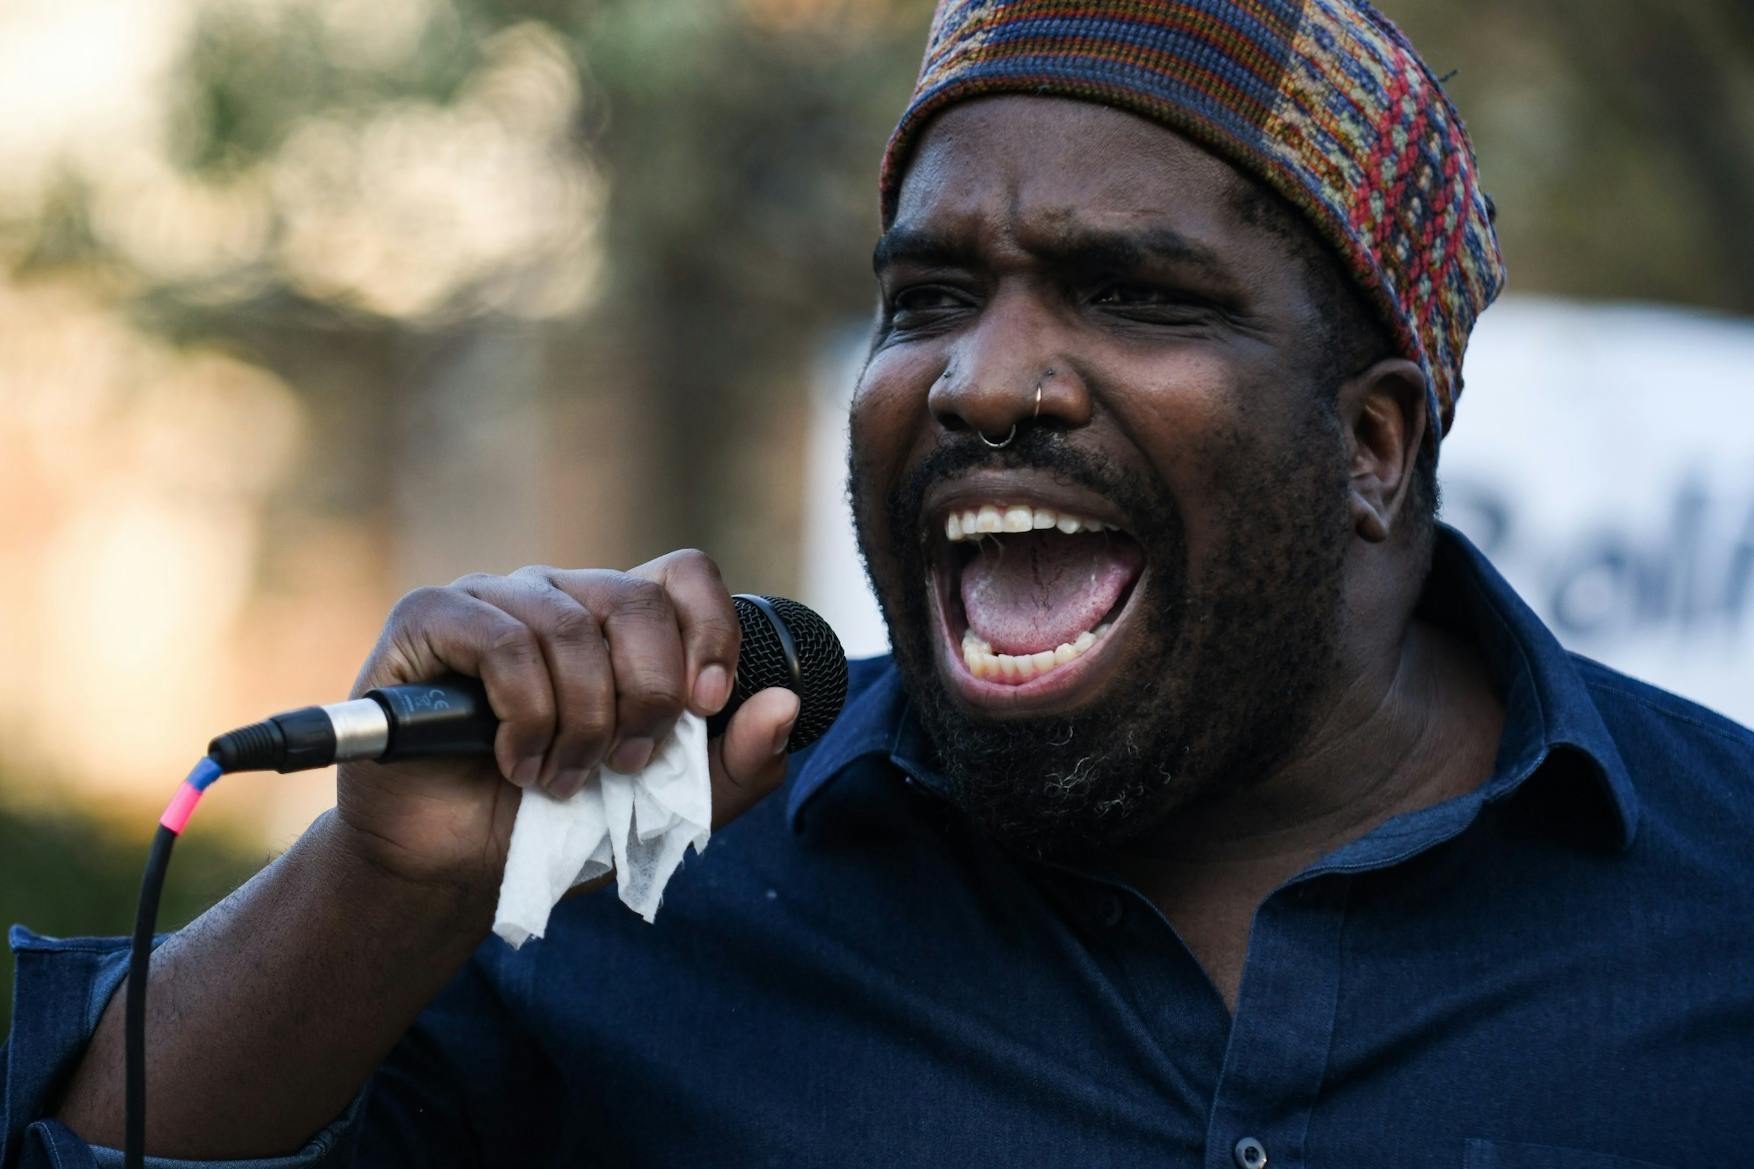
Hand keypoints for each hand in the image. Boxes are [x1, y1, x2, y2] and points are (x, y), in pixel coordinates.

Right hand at [331, 550, 798, 895]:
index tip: (707, 706)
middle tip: (627, 764)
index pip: (685, 574)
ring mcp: (494, 599)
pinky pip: (503, 642)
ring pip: (570, 628)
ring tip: (564, 780)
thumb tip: (786, 706)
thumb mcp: (667, 810)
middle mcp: (561, 595)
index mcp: (619, 622)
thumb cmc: (559, 827)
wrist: (454, 869)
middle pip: (637, 602)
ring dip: (582, 723)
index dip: (710, 631)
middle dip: (648, 696)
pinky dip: (526, 716)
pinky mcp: (431, 617)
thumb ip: (735, 766)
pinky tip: (517, 763)